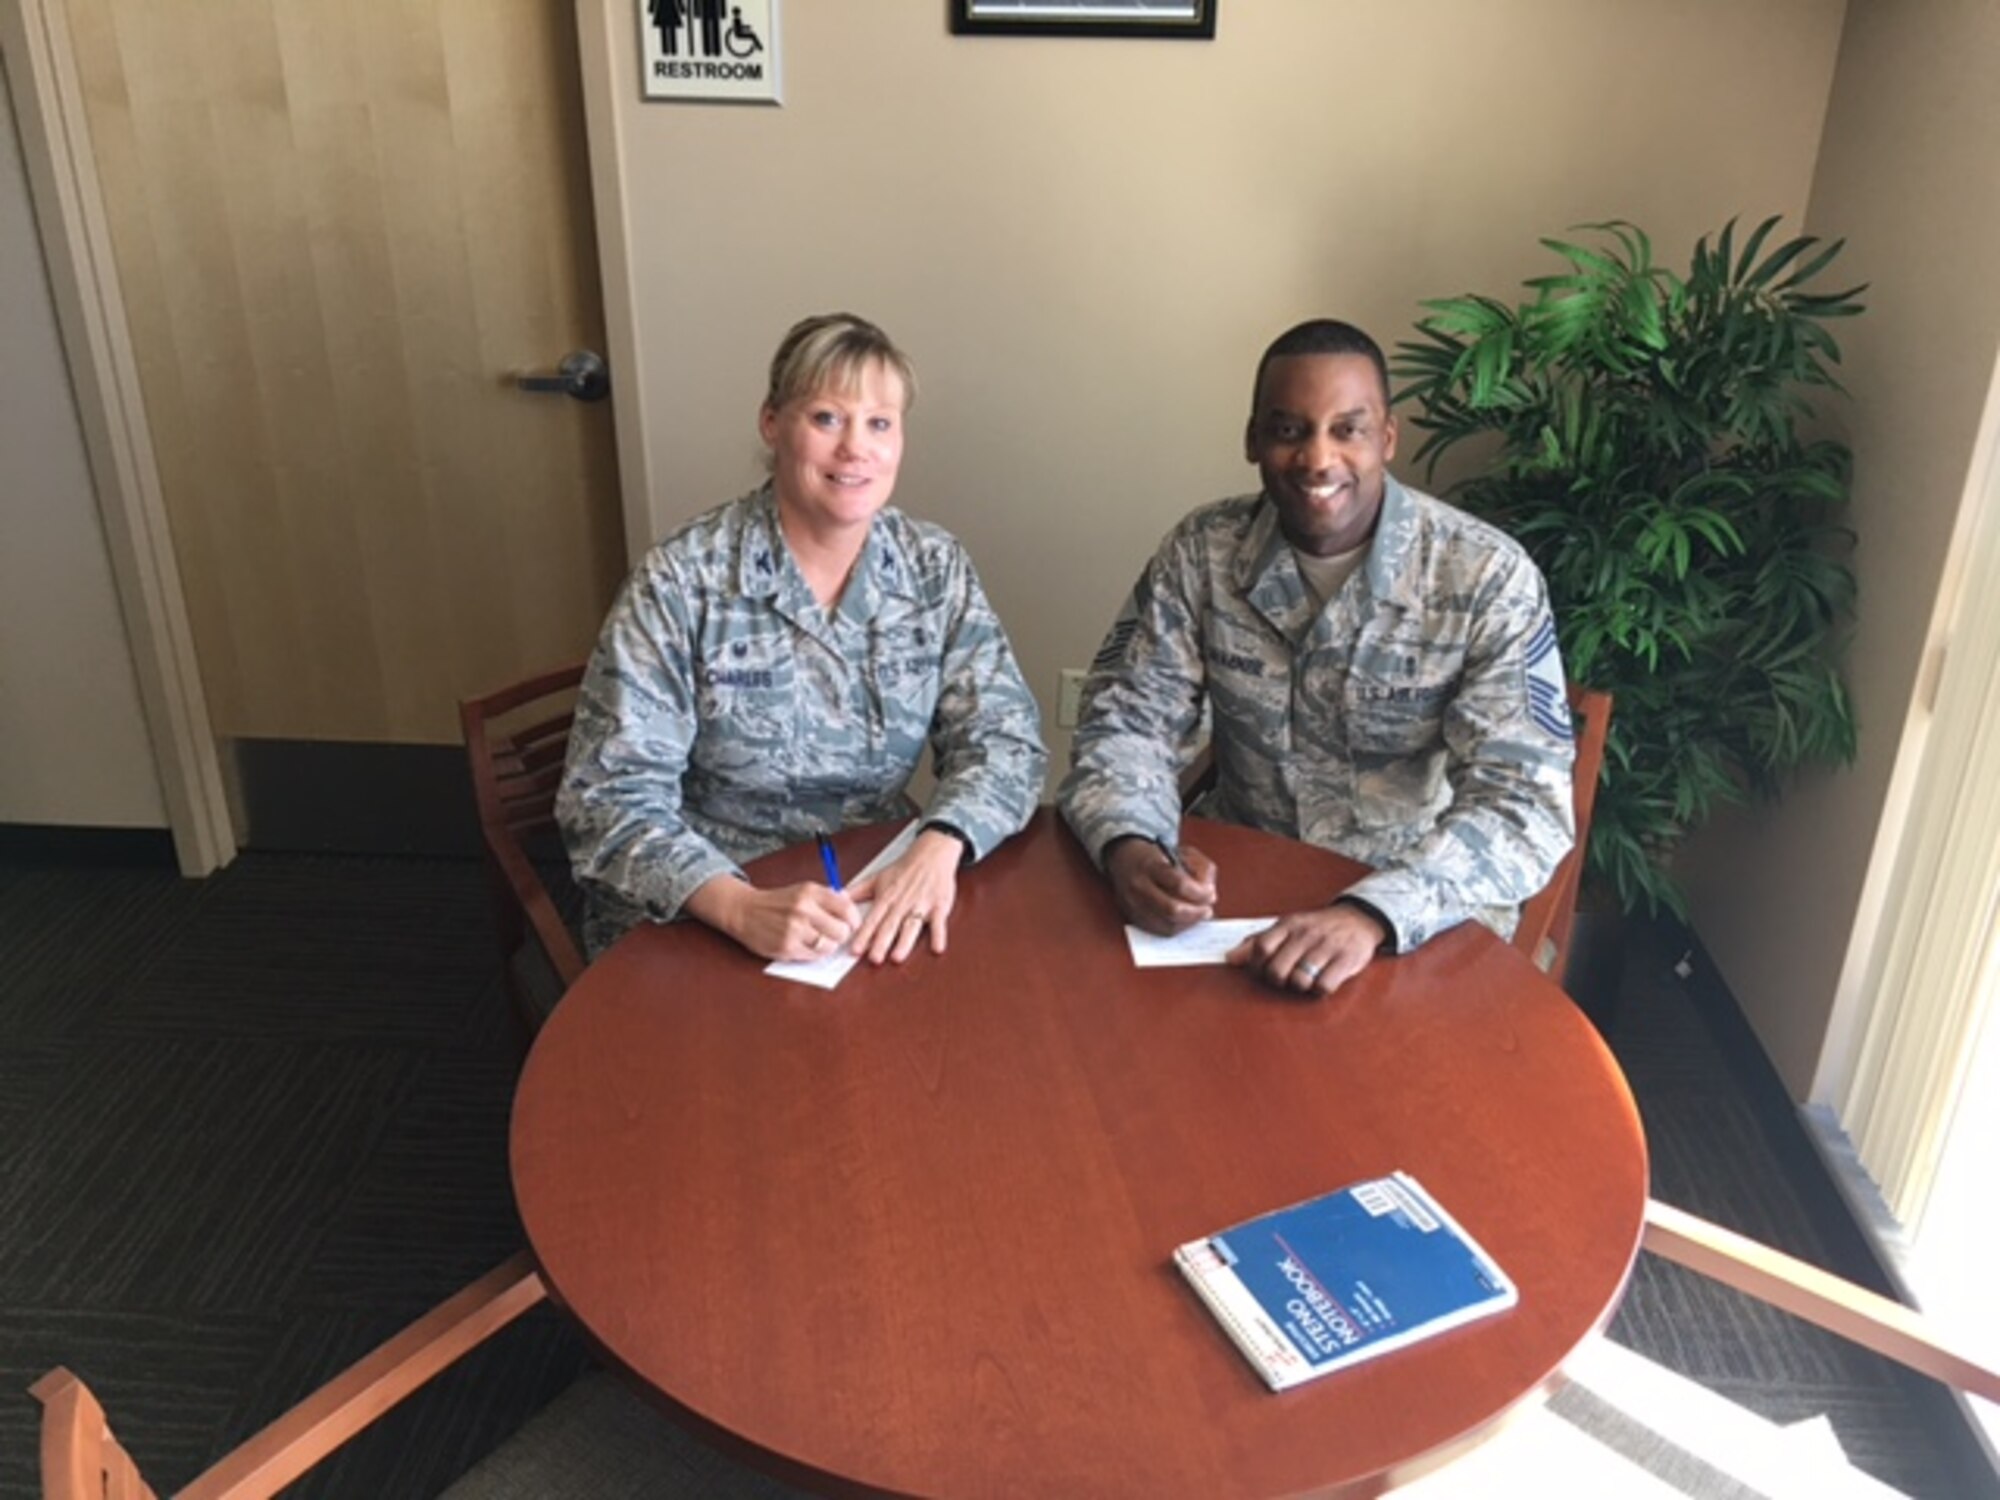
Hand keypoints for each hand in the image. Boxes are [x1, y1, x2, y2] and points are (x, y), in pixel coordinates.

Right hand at [685, 874, 859, 962]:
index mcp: (810, 892)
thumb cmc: (778, 902)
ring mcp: (794, 930)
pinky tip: (806, 945)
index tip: (852, 924)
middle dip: (842, 935)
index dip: (854, 920)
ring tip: (819, 940)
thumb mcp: (802, 890)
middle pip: (842, 931)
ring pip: (829, 947)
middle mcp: (803, 909)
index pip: (847, 908)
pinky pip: (814, 956)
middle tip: (835, 934)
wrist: (745, 911)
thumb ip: (828, 897)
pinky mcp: (786, 947)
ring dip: (828, 946)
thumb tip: (851, 903)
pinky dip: (814, 953)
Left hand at [846, 828, 962, 963]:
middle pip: (890, 925)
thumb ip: (856, 891)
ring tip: (897, 957)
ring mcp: (921, 905)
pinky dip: (939, 936)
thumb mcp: (877, 877)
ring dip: (905, 942)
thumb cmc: (905, 868)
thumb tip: (836, 896)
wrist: (932, 853)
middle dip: (881, 943)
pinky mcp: (939, 906)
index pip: (873, 919)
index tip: (855, 950)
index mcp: (887, 897)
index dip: (863, 935)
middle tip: (873, 959)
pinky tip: (937, 948)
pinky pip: (939, 923)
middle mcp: (903, 903)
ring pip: (912, 926)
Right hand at [1105, 838, 1217, 934]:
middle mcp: (1139, 887)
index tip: (1211, 894)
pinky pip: (1159, 931)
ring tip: (1198, 915)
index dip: (1200, 893)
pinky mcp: (1133, 918)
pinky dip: (1177, 928)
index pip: (1179, 884)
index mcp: (1150, 866)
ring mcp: (1134, 905)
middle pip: (1172, 910)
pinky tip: (1185, 921)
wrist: (1124, 860)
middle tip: (1207, 910)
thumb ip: (1199, 868)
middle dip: (1196, 913)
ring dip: (1189, 923)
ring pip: (1166, 925)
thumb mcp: (1179, 852)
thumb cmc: (1155, 856)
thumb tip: (1209, 892)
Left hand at [1226, 902, 1389, 997]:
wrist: (1358, 919)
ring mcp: (1326, 947)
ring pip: (1299, 980)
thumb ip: (1257, 942)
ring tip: (1306, 978)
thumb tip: (1230, 958)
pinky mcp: (1346, 960)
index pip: (1261, 947)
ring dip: (1300, 986)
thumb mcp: (1286, 927)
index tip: (1264, 969)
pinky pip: (1324, 986)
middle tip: (1287, 977)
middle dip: (1278, 980)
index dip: (1257, 965)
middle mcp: (1306, 934)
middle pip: (1277, 970)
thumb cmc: (1316, 927)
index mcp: (1288, 925)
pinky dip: (1320, 990)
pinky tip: (1322, 981)